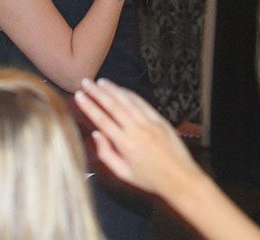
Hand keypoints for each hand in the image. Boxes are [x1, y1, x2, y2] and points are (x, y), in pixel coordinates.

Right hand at [74, 78, 202, 194]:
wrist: (180, 177)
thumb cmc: (150, 179)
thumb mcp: (124, 173)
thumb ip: (106, 154)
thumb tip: (97, 134)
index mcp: (125, 144)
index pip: (102, 120)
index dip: (89, 106)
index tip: (79, 96)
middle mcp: (136, 130)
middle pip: (113, 106)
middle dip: (97, 92)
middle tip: (85, 82)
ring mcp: (149, 123)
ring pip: (127, 101)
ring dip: (112, 89)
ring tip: (100, 81)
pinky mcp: (160, 119)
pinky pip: (142, 103)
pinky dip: (130, 94)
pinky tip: (121, 89)